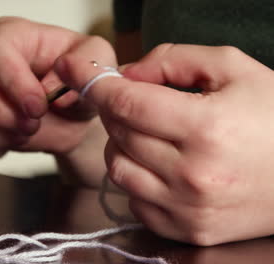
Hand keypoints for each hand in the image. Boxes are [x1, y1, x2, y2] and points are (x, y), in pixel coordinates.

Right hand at [0, 17, 116, 185]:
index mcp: (12, 35)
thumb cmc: (76, 81)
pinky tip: (12, 143)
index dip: (13, 81)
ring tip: (26, 135)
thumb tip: (51, 87)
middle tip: (31, 126)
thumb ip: (87, 63)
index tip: (37, 107)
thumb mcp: (98, 61)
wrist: (70, 113)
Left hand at [55, 43, 273, 244]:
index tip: (78, 73)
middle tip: (136, 102)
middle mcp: (192, 174)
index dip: (95, 85)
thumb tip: (128, 74)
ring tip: (150, 135)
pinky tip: (160, 166)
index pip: (126, 104)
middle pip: (118, 134)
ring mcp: (187, 208)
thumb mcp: (234, 69)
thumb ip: (174, 61)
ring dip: (123, 145)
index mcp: (206, 128)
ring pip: (118, 169)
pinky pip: (134, 200)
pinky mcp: (186, 230)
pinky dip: (137, 179)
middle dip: (117, 111)